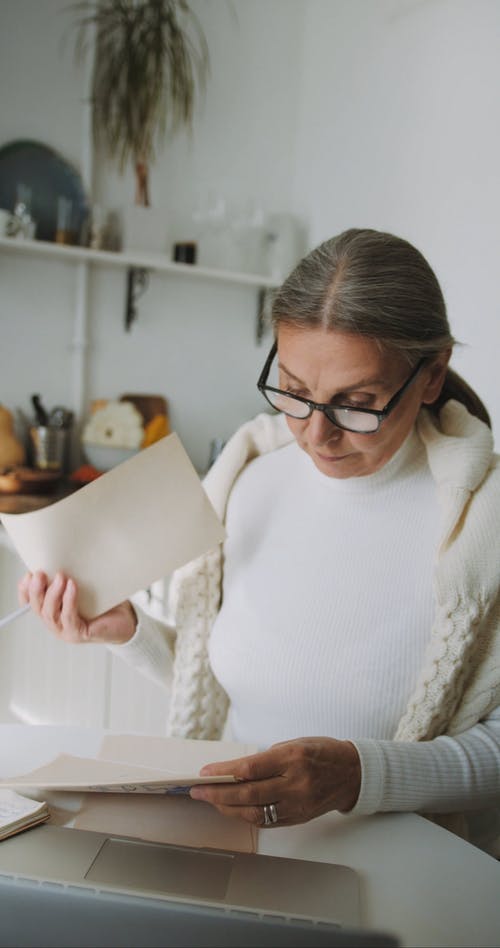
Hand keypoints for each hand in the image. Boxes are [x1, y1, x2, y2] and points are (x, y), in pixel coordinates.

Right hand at [18, 570, 136, 644]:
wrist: (125, 619)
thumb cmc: (104, 601)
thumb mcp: (82, 584)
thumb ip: (69, 576)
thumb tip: (61, 552)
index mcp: (52, 609)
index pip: (29, 601)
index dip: (25, 589)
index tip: (28, 574)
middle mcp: (55, 621)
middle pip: (37, 607)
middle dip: (36, 589)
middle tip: (40, 573)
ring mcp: (65, 630)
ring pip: (50, 613)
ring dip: (53, 594)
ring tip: (60, 577)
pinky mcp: (78, 634)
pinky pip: (69, 617)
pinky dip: (69, 601)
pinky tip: (72, 587)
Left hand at [189, 737, 360, 827]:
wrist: (352, 774)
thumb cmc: (322, 753)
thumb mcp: (294, 744)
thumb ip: (267, 759)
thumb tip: (236, 771)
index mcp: (292, 759)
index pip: (250, 769)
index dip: (224, 773)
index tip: (205, 773)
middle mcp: (295, 784)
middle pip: (248, 794)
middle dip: (218, 794)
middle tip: (197, 791)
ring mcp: (297, 805)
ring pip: (254, 813)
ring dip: (228, 808)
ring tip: (211, 800)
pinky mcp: (298, 818)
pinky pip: (266, 821)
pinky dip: (246, 815)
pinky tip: (233, 809)